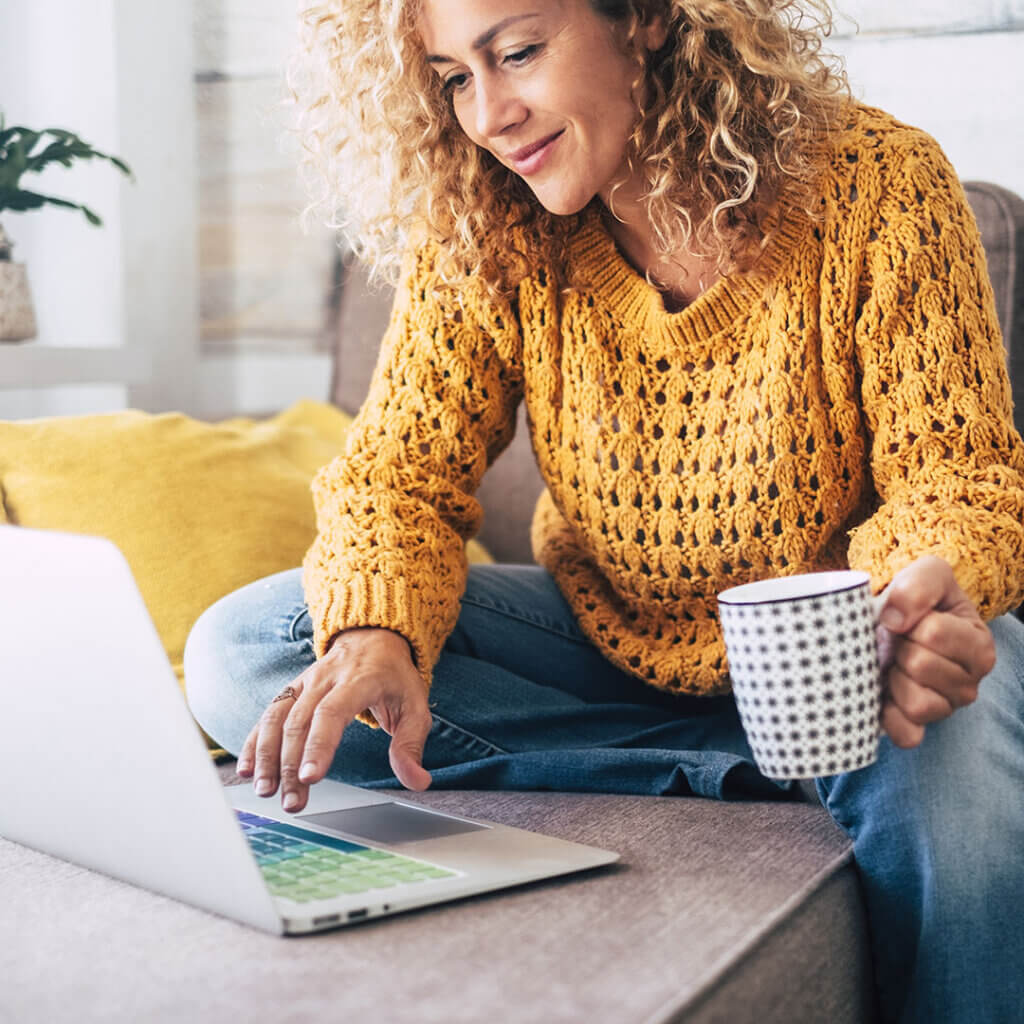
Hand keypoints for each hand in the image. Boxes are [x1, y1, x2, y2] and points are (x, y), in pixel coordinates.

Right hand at [235, 627, 432, 812]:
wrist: (374, 637)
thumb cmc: (395, 677)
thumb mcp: (415, 706)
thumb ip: (411, 744)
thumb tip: (417, 781)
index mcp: (359, 680)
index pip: (332, 712)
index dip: (319, 745)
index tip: (311, 777)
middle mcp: (326, 678)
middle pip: (300, 722)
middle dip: (292, 765)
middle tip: (292, 802)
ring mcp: (305, 682)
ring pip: (277, 717)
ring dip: (267, 756)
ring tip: (265, 790)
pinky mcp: (292, 689)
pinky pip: (268, 714)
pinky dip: (254, 741)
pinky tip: (247, 770)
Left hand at [875, 556, 995, 747]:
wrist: (892, 620)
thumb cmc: (915, 599)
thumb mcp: (927, 573)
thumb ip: (919, 584)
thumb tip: (894, 620)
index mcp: (978, 645)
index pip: (934, 633)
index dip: (908, 621)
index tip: (908, 618)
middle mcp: (970, 682)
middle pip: (921, 667)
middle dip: (899, 648)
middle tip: (897, 642)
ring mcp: (946, 708)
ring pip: (917, 703)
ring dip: (894, 679)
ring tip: (893, 664)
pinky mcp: (919, 728)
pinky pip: (907, 735)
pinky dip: (889, 717)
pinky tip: (883, 693)